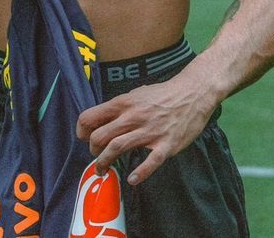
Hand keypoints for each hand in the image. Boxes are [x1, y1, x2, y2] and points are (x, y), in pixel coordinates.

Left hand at [76, 76, 215, 184]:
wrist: (192, 94)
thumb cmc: (162, 95)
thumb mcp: (136, 94)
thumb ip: (120, 108)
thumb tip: (102, 120)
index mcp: (123, 103)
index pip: (90, 117)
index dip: (81, 130)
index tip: (83, 138)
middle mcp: (133, 116)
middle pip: (99, 136)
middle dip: (93, 151)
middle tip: (96, 156)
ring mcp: (149, 131)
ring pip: (117, 148)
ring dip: (105, 163)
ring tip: (103, 170)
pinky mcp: (165, 145)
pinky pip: (150, 162)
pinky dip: (139, 173)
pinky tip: (132, 179)